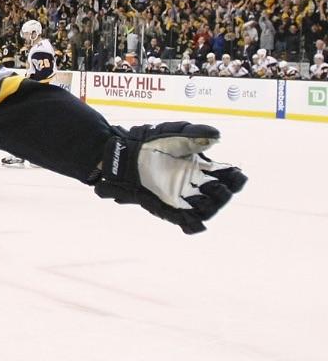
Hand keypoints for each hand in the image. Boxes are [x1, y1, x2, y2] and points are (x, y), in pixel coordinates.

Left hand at [96, 122, 246, 233]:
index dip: (235, 178)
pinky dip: (193, 226)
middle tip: (216, 186)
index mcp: (202, 168)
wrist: (125, 153)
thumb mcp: (174, 134)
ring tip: (207, 201)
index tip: (235, 173)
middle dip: (223, 193)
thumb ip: (195, 134)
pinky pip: (186, 222)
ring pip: (207, 210)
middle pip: (221, 195)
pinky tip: (196, 224)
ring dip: (211, 208)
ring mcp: (182, 197)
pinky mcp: (168, 207)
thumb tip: (217, 136)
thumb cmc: (151, 141)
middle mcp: (195, 184)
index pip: (228, 177)